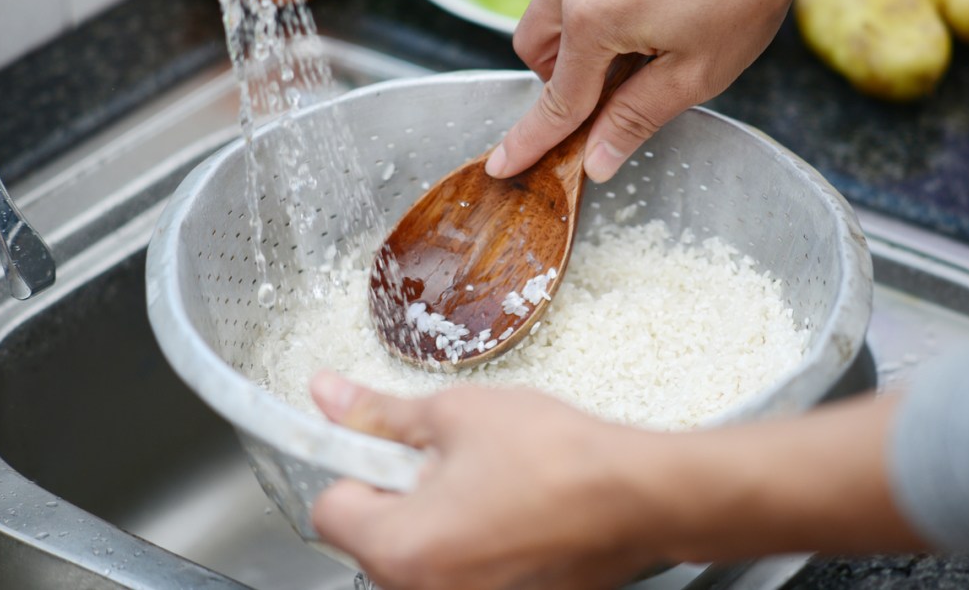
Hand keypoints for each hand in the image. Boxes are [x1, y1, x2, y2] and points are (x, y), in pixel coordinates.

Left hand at [309, 373, 665, 589]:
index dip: (355, 463)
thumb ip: (379, 414)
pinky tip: (508, 508)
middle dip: (398, 491)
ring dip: (436, 516)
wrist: (638, 496)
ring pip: (419, 552)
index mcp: (402, 548)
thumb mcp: (455, 413)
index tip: (378, 443)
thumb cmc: (557, 458)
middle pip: (373, 535)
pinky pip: (459, 570)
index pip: (331, 506)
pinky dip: (471, 541)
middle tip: (446, 456)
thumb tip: (331, 397)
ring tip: (486, 481)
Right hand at [486, 0, 837, 182]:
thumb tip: (597, 160)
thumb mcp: (697, 71)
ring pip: (550, 4)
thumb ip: (635, 118)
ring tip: (641, 34)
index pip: (555, 98)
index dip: (530, 139)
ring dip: (578, 34)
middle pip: (534, 47)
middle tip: (612, 86)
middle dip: (561, 77)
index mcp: (593, 17)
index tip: (503, 164)